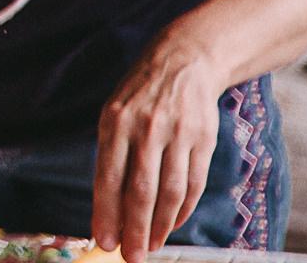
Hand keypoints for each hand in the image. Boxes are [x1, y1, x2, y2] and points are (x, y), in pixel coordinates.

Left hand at [92, 31, 226, 262]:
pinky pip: (192, 184)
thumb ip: (111, 157)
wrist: (182, 63)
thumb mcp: (113, 115)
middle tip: (131, 256)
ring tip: (151, 245)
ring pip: (170, 192)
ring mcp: (177, 135)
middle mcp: (145, 129)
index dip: (106, 213)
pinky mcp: (202, 140)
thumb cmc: (138, 96)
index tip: (104, 240)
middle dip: (134, 228)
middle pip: (140, 191)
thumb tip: (106, 207)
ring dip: (160, 225)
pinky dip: (181, 210)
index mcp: (115, 123)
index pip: (108, 177)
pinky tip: (171, 224)